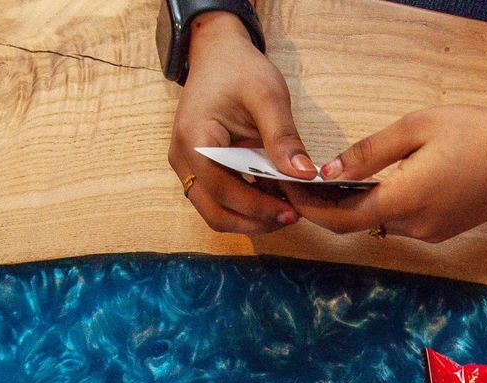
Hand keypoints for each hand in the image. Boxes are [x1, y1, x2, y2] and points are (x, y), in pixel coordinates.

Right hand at [167, 12, 310, 234]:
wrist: (218, 55)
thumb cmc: (240, 70)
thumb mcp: (268, 96)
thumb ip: (284, 136)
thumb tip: (304, 175)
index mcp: (194, 138)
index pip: (222, 190)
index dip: (258, 207)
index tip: (293, 212)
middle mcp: (182, 157)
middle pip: (214, 212)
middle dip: (255, 221)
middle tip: (292, 216)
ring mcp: (187, 165)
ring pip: (215, 212)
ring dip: (250, 219)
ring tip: (286, 209)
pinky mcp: (197, 169)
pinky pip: (218, 200)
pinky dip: (245, 207)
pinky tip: (273, 198)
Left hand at [288, 105, 486, 242]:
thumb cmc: (475, 131)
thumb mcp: (416, 128)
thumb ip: (369, 153)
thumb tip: (330, 172)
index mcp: (406, 199)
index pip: (342, 218)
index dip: (310, 209)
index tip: (288, 193)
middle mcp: (417, 226)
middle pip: (358, 225)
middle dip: (327, 209)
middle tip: (302, 186)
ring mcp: (433, 233)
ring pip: (381, 225)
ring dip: (356, 209)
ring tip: (334, 183)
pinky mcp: (445, 231)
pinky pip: (404, 224)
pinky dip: (383, 209)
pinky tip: (375, 188)